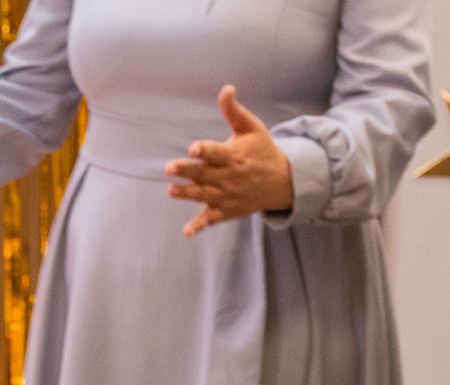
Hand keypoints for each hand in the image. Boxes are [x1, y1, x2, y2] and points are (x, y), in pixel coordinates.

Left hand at [164, 86, 294, 235]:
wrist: (281, 182)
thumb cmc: (262, 150)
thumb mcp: (252, 128)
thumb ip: (234, 111)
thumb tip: (226, 88)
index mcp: (232, 155)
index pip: (215, 152)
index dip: (204, 150)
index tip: (193, 148)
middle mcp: (228, 176)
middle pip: (203, 173)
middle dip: (186, 171)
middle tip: (168, 168)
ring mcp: (226, 195)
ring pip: (203, 195)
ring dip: (187, 194)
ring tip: (171, 191)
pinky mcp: (225, 210)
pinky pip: (211, 219)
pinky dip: (200, 226)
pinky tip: (188, 231)